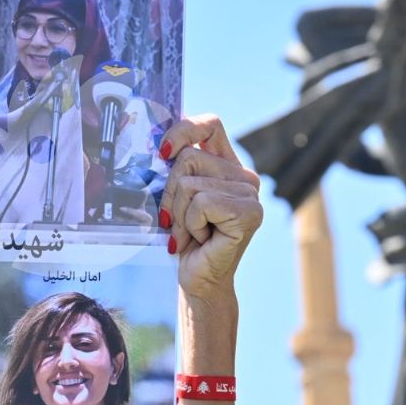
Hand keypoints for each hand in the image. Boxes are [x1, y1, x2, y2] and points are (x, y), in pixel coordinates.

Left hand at [159, 115, 263, 304]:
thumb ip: (172, 169)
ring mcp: (250, 194)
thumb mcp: (174, 197)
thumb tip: (155, 146)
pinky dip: (191, 224)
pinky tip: (201, 240)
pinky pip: (201, 203)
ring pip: (190, 183)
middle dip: (170, 193)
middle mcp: (244, 176)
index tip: (161, 151)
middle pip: (189, 158)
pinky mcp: (249, 213)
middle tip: (176, 221)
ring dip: (179, 214)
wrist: (198, 280)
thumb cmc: (183, 239)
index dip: (183, 130)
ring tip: (190, 234)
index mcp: (227, 165)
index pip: (210, 125)